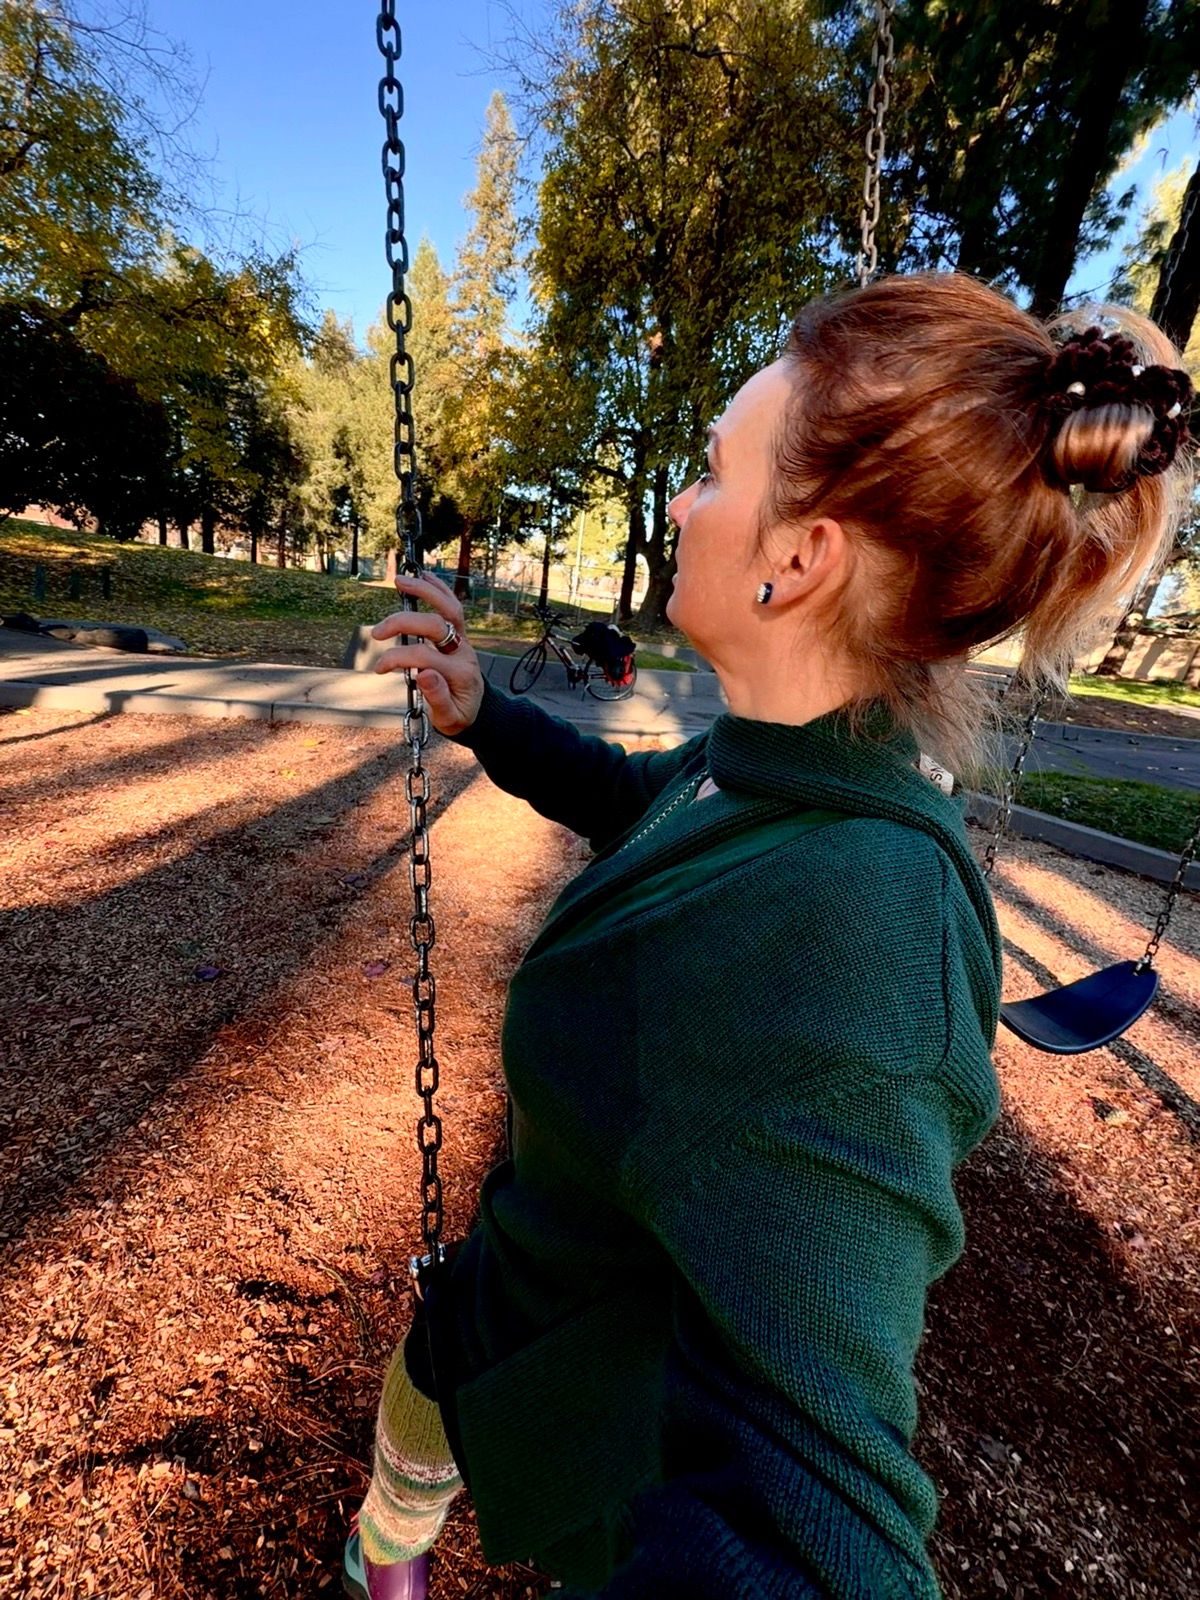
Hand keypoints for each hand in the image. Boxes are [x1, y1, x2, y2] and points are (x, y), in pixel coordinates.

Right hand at [371, 572, 483, 735]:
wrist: (475, 709)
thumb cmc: (458, 715)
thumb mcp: (450, 719)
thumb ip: (439, 698)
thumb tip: (424, 674)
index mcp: (460, 673)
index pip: (424, 657)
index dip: (397, 659)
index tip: (379, 669)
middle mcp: (464, 651)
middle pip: (435, 626)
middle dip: (403, 623)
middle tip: (377, 632)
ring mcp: (463, 640)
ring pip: (449, 608)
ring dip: (424, 591)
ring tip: (399, 580)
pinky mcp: (459, 633)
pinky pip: (452, 606)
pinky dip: (438, 589)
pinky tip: (423, 575)